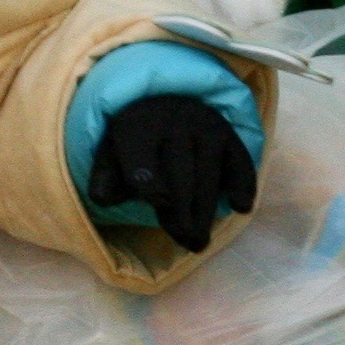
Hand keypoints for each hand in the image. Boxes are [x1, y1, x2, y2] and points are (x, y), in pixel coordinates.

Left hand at [88, 93, 258, 251]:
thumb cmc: (136, 140)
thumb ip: (105, 177)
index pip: (143, 166)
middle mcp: (173, 122)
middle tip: (188, 243)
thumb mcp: (111, 153)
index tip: (158, 205)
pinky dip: (242, 184)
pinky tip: (240, 207)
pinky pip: (239, 162)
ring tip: (198, 242)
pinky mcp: (228, 134)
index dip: (149, 190)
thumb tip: (102, 199)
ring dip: (205, 212)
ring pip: (208, 175)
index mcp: (136, 126)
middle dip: (183, 215)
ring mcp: (204, 127)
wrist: (166, 101)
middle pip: (180, 177)